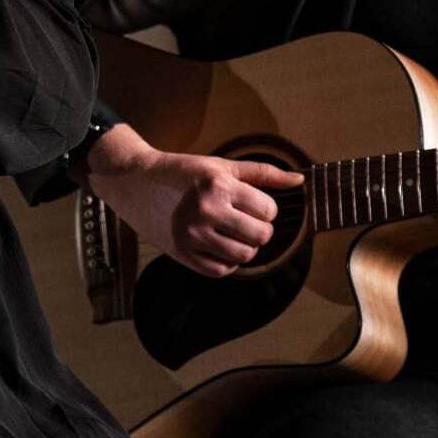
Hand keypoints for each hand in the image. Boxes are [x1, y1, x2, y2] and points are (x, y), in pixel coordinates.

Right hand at [85, 125, 305, 277]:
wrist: (137, 184)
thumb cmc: (184, 173)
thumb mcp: (222, 166)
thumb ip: (263, 173)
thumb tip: (300, 181)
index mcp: (219, 186)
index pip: (268, 211)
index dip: (266, 209)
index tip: (253, 204)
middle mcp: (206, 211)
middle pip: (260, 236)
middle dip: (261, 230)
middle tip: (248, 222)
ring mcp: (192, 235)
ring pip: (244, 256)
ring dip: (247, 247)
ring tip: (235, 234)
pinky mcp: (182, 254)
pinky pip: (221, 271)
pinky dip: (228, 262)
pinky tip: (220, 246)